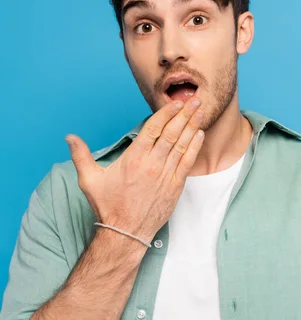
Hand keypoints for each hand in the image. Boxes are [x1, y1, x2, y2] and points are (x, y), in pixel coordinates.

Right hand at [65, 97, 204, 241]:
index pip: (153, 128)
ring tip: (200, 111)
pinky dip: (195, 147)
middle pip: (172, 133)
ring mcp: (166, 175)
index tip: (175, 103)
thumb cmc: (108, 205)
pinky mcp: (175, 186)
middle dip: (184, 114)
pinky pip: (188, 162)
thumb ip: (81, 155)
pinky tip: (199, 134)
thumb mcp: (89, 179)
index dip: (166, 113)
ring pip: (182, 145)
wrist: (125, 232)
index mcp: (134, 158)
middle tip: (194, 100)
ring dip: (192, 126)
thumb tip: (69, 137)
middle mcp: (152, 163)